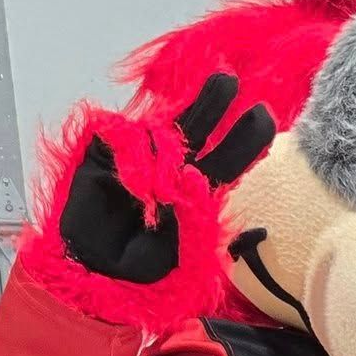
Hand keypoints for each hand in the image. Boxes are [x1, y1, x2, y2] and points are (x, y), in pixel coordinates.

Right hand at [58, 74, 274, 284]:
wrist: (92, 274)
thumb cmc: (142, 271)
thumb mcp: (182, 255)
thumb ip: (193, 218)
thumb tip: (193, 175)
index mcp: (196, 190)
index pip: (226, 159)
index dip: (245, 140)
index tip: (263, 117)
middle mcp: (170, 165)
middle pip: (197, 126)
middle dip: (213, 103)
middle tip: (230, 81)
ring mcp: (137, 154)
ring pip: (160, 126)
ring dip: (172, 139)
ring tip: (184, 155)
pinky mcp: (105, 149)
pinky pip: (123, 136)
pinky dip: (132, 156)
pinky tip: (136, 185)